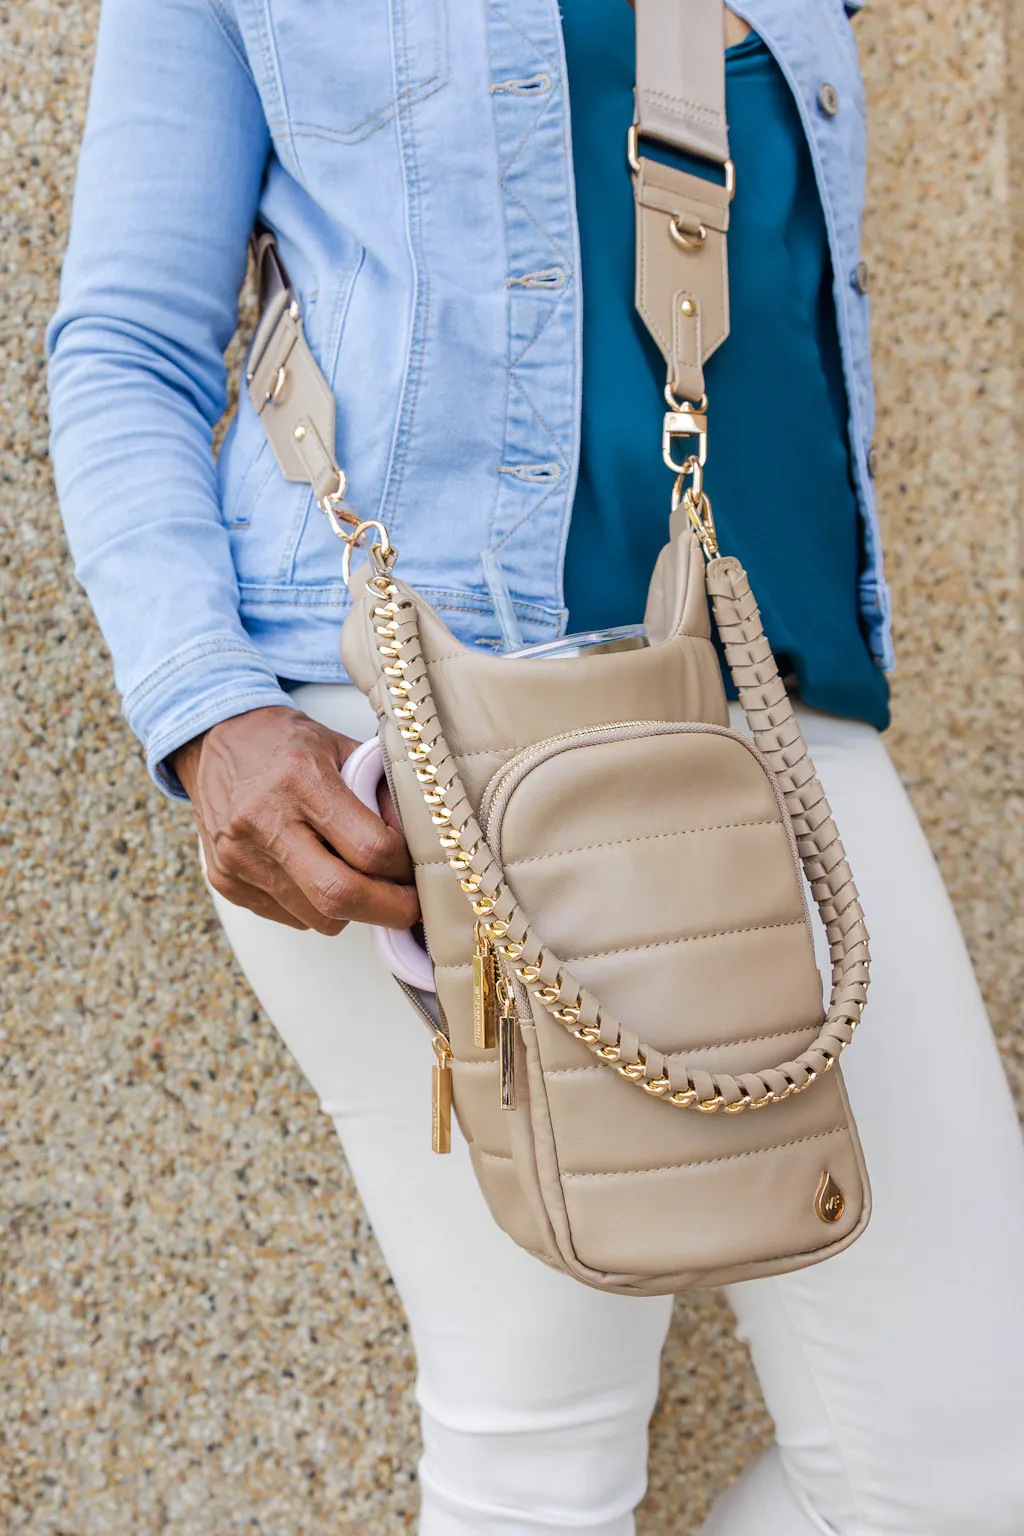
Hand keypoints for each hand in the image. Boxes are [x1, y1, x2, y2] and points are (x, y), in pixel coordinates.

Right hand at [172, 706, 418, 934]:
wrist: (214, 741)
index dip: (404, 868)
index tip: (419, 870)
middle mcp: (262, 821)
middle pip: (339, 895)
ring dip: (352, 909)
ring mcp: (238, 856)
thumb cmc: (286, 744)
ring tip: (360, 879)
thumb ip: (381, 792)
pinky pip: (290, 917)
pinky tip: (316, 873)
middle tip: (410, 907)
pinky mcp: (225, 881)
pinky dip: (315, 906)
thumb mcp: (342, 748)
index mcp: (299, 779)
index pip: (369, 848)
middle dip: (388, 911)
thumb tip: (418, 846)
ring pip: (318, 918)